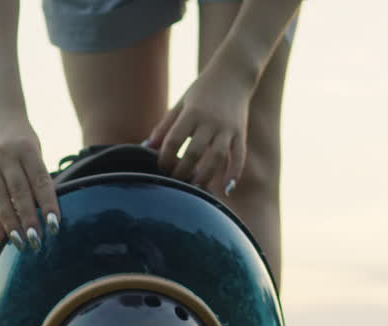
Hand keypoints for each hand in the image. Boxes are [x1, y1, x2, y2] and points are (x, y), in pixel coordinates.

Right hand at [0, 109, 59, 249]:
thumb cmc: (22, 139)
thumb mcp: (35, 150)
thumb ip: (37, 177)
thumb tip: (42, 215)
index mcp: (28, 148)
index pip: (40, 181)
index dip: (48, 205)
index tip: (54, 226)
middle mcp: (6, 154)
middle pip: (19, 192)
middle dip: (28, 219)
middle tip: (36, 242)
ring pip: (0, 197)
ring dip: (10, 223)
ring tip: (19, 243)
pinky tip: (1, 235)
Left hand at [146, 68, 253, 193]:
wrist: (234, 73)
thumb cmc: (202, 90)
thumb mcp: (180, 104)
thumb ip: (164, 126)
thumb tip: (146, 147)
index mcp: (192, 112)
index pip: (174, 140)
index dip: (165, 157)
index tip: (160, 166)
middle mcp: (211, 121)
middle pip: (194, 152)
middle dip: (182, 170)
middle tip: (174, 180)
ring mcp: (228, 128)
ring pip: (216, 157)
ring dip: (204, 176)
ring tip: (194, 188)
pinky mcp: (241, 133)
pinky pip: (239, 155)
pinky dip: (234, 173)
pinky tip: (227, 189)